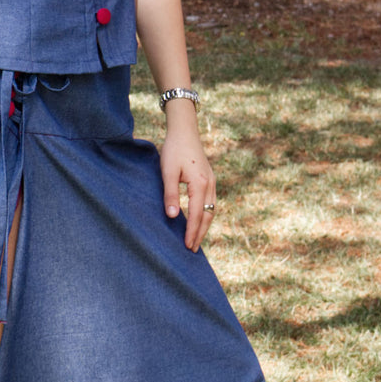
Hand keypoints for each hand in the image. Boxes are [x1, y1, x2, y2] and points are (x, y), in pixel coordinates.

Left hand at [160, 120, 216, 252]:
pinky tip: (199, 220)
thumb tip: (173, 216)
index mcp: (200, 184)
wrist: (184, 131)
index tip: (187, 246)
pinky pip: (210, 203)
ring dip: (204, 226)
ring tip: (196, 239)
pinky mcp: (209, 179)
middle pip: (208, 216)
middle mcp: (210, 185)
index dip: (192, 232)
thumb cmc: (173, 150)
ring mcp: (212, 182)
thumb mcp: (168, 172)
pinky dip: (206, 215)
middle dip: (200, 234)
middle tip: (192, 250)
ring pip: (211, 210)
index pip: (197, 215)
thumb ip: (170, 194)